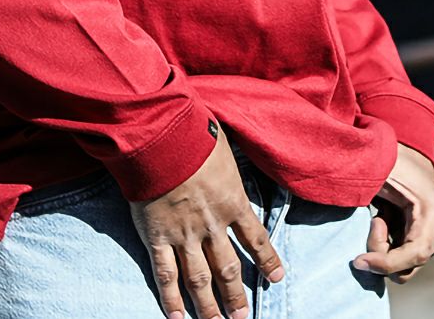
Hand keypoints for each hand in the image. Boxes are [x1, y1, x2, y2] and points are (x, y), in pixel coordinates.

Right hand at [130, 128, 283, 318]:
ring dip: (209, 306)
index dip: (266, 260)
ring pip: (200, 279)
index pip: (255, 238)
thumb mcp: (223, 146)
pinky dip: (171, 298)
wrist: (162, 138)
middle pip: (228, 268)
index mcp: (232, 201)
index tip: (276, 278)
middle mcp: (212, 225)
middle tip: (242, 317)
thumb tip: (227, 155)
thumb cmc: (193, 134)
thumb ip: (226, 163)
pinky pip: (166, 274)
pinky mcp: (158, 237)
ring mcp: (184, 235)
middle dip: (236, 295)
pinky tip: (177, 316)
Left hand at [354, 143, 433, 282]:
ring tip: (382, 216)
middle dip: (381, 251)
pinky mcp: (429, 243)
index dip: (386, 263)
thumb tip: (357, 218)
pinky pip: (403, 259)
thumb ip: (367, 189)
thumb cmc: (394, 161)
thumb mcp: (380, 171)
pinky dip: (388, 245)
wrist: (410, 156)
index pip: (416, 253)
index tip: (358, 261)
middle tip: (375, 218)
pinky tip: (387, 220)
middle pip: (407, 265)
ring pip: (404, 266)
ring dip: (384, 246)